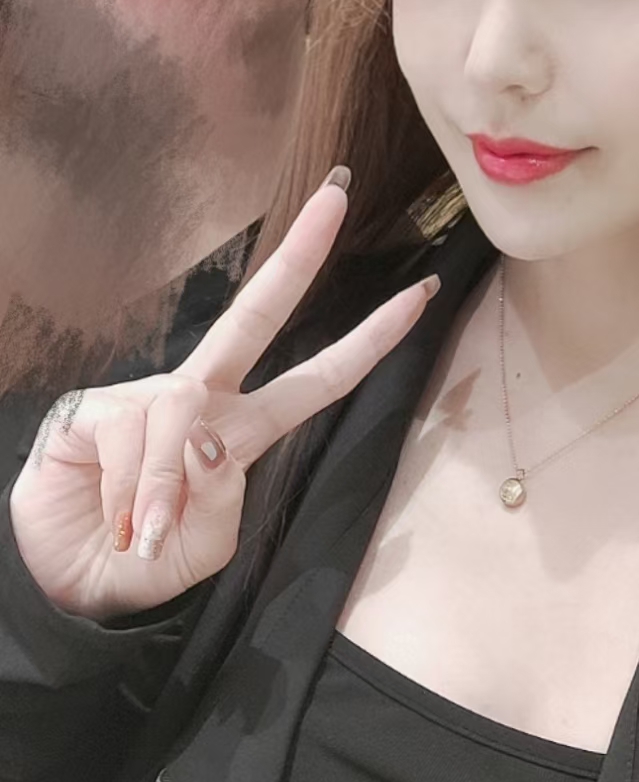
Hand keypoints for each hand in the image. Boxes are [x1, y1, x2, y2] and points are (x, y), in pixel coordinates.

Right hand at [8, 175, 439, 620]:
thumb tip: (206, 438)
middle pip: (255, 316)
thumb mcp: (205, 549)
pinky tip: (120, 520)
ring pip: (179, 414)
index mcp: (242, 432)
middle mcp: (199, 403)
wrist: (76, 589)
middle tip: (339, 192)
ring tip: (147, 536)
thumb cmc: (148, 566)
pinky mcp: (93, 408)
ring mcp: (145, 399)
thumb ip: (221, 499)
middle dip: (298, 257)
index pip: (316, 380)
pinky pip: (127, 435)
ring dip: (165, 487)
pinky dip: (130, 491)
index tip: (419, 296)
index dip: (367, 342)